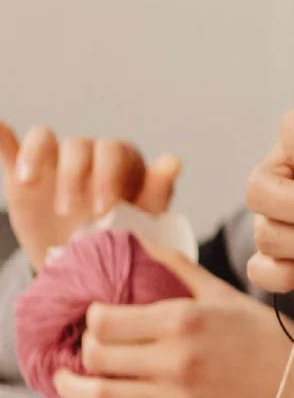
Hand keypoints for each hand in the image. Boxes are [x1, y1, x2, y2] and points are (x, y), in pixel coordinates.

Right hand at [0, 121, 179, 269]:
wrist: (86, 262)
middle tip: (70, 212)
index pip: (112, 152)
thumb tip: (173, 160)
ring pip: (44, 139)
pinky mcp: (22, 174)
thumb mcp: (143, 219)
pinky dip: (1, 135)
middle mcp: (88, 153)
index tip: (103, 209)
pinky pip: (11, 146)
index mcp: (121, 159)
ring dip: (36, 155)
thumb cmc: (123, 235)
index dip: (107, 176)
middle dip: (74, 176)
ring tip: (30, 181)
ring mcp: (54, 161)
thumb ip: (157, 190)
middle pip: (78, 146)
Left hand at [51, 242, 293, 397]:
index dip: (91, 316)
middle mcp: (176, 359)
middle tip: (85, 345)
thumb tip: (140, 242)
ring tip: (67, 380)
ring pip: (100, 396)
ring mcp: (176, 397)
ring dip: (73, 389)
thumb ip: (178, 268)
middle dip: (82, 349)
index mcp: (185, 320)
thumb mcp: (224, 294)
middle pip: (97, 356)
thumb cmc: (265, 336)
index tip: (95, 314)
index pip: (106, 320)